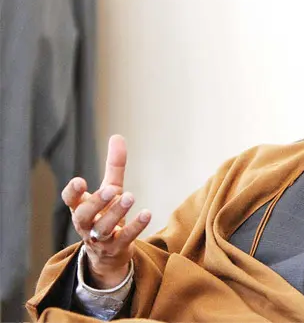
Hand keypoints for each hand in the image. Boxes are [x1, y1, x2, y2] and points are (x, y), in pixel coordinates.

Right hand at [61, 135, 151, 288]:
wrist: (109, 253)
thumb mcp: (111, 188)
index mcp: (81, 208)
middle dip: (96, 203)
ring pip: (103, 228)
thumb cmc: (106, 214)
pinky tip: (147, 213)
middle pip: (83, 216)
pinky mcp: (117, 248)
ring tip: (130, 196)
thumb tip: (117, 136)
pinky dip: (136, 227)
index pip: (70, 201)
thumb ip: (114, 166)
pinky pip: (124, 238)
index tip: (80, 181)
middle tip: (111, 190)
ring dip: (116, 213)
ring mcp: (100, 239)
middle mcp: (87, 225)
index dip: (73, 192)